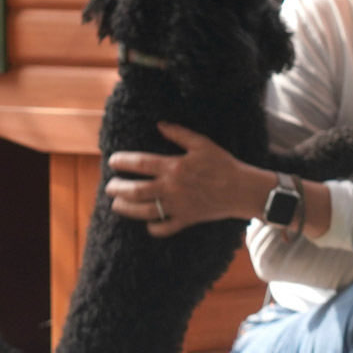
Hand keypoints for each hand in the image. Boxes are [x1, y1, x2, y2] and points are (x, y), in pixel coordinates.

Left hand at [104, 122, 260, 236]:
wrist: (242, 190)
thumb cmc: (224, 165)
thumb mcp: (202, 144)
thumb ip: (179, 134)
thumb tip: (160, 124)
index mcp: (174, 167)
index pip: (139, 164)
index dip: (122, 162)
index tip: (113, 161)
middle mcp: (171, 188)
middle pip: (135, 191)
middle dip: (117, 189)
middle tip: (110, 187)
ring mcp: (178, 206)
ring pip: (144, 211)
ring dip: (126, 209)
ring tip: (117, 205)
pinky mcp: (186, 219)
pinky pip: (164, 228)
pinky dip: (153, 228)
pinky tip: (148, 224)